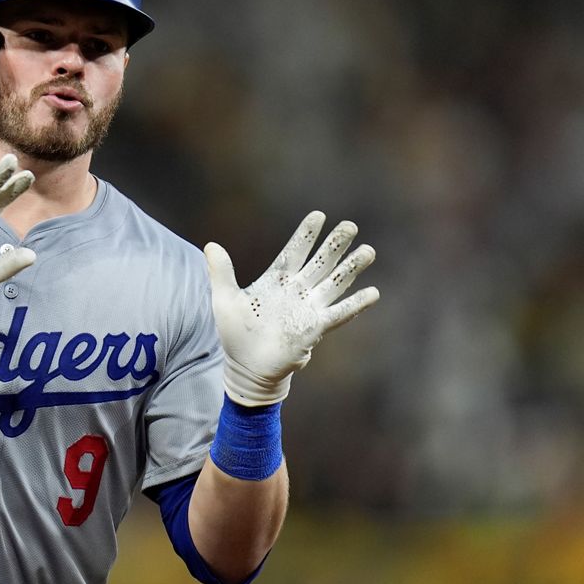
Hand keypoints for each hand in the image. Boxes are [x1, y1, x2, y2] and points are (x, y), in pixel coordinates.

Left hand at [204, 211, 378, 405]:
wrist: (246, 367)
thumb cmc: (235, 334)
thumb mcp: (224, 300)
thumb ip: (221, 272)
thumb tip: (210, 245)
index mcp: (276, 280)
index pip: (294, 251)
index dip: (306, 234)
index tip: (318, 215)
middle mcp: (296, 291)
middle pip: (320, 262)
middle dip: (335, 244)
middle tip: (350, 225)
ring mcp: (307, 308)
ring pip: (334, 283)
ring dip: (351, 268)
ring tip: (369, 250)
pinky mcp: (314, 328)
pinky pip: (339, 314)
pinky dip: (355, 304)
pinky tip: (373, 293)